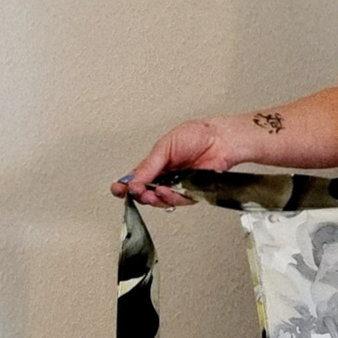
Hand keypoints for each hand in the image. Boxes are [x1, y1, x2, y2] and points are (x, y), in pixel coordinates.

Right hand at [110, 114, 265, 206]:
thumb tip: (132, 180)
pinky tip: (167, 192)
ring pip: (160, 200)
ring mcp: (177, 185)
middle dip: (139, 195)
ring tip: (152, 193)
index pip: (135, 178)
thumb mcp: (164, 147)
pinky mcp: (191, 192)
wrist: (220, 139)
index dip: (125, 186)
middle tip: (137, 192)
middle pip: (146, 193)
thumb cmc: (196, 135)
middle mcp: (165, 176)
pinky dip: (171, 199)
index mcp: (155, 164)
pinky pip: (178, 201)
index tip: (117, 190)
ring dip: (154, 199)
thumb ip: (149, 165)